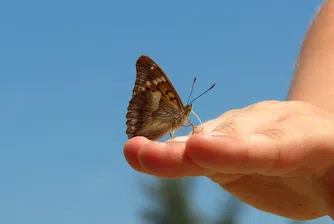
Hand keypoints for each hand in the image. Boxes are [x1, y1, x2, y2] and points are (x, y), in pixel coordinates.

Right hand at [123, 100, 333, 219]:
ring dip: (167, 153)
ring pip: (200, 143)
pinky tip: (140, 153)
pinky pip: (190, 153)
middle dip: (191, 150)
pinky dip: (164, 157)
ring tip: (135, 153)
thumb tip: (331, 204)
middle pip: (224, 140)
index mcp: (306, 138)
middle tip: (148, 152)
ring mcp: (238, 133)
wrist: (319, 146)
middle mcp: (264, 127)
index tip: (196, 153)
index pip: (267, 144)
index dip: (233, 150)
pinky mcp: (220, 145)